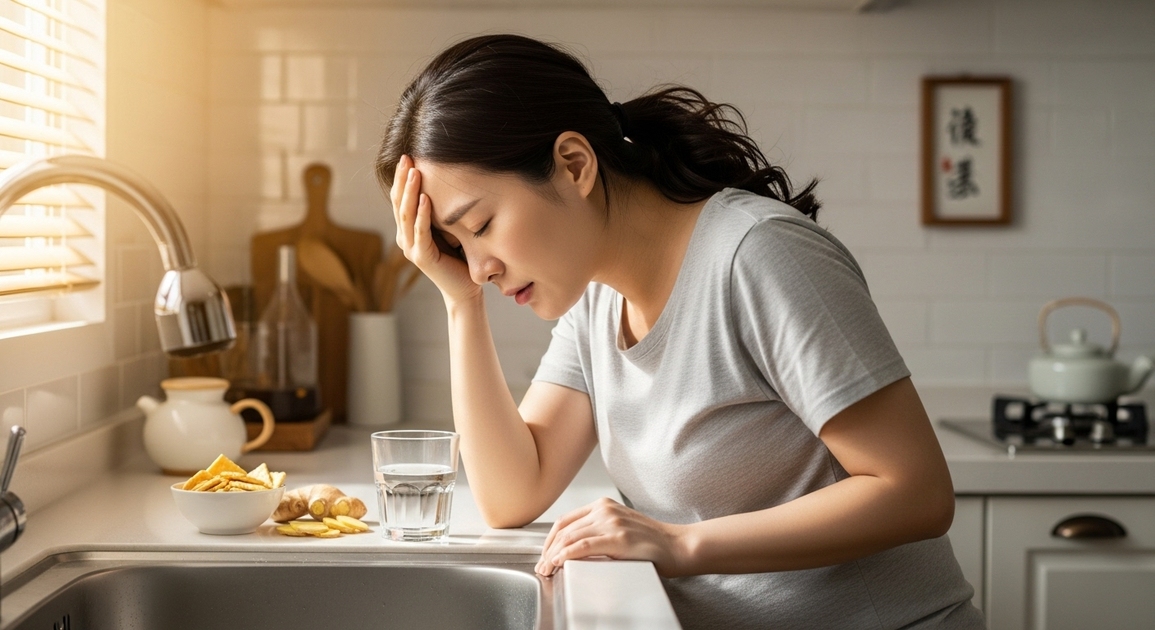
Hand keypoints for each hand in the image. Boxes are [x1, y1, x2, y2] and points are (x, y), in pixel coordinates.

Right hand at [390, 155, 481, 304]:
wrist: (465, 289)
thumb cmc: (459, 258)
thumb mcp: (449, 229)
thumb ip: (441, 212)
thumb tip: (448, 183)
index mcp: (409, 231)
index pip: (401, 199)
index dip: (402, 178)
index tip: (408, 156)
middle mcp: (406, 238)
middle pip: (399, 203)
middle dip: (402, 179)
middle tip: (406, 156)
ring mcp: (412, 249)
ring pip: (407, 214)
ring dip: (410, 191)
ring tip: (414, 171)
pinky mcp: (423, 258)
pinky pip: (421, 232)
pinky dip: (422, 214)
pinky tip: (425, 198)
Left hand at [535, 497, 690, 577]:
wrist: (678, 546)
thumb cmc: (652, 542)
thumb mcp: (621, 527)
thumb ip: (599, 530)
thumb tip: (573, 548)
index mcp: (604, 505)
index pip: (565, 520)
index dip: (550, 540)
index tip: (545, 555)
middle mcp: (605, 510)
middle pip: (564, 529)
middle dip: (548, 550)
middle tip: (542, 567)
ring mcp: (612, 523)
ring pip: (570, 538)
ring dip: (553, 556)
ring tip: (548, 570)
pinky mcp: (618, 539)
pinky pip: (583, 546)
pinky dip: (566, 555)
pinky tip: (559, 563)